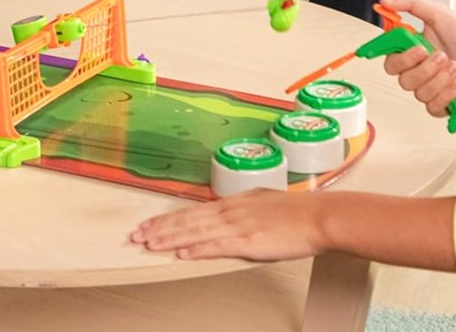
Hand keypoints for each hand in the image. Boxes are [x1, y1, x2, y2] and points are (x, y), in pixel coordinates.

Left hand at [130, 189, 324, 261]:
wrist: (319, 216)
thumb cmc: (297, 211)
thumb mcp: (262, 202)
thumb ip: (241, 208)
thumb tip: (226, 211)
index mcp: (232, 203)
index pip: (191, 211)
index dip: (166, 218)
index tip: (148, 224)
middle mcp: (230, 212)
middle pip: (186, 221)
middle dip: (158, 229)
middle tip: (136, 235)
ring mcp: (237, 226)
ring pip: (195, 233)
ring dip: (170, 239)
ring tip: (149, 244)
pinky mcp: (248, 242)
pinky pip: (217, 247)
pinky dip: (197, 250)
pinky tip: (182, 254)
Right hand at [380, 0, 455, 116]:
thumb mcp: (438, 13)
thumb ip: (410, 3)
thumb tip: (387, 2)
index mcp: (409, 50)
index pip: (387, 56)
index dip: (394, 55)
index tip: (411, 47)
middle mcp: (415, 70)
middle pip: (400, 76)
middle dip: (423, 66)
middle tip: (440, 54)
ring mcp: (425, 87)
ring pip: (417, 91)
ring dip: (440, 77)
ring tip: (454, 65)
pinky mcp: (438, 103)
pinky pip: (432, 105)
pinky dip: (446, 93)